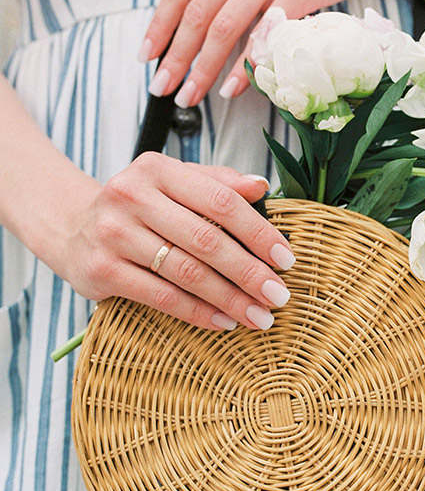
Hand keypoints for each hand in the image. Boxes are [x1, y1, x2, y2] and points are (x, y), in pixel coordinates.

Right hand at [54, 153, 295, 331]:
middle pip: (206, 239)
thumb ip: (218, 182)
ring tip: (259, 315)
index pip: (220, 200)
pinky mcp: (101, 270)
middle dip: (249, 271)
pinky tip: (224, 321)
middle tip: (279, 294)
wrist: (73, 226)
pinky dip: (197, 312)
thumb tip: (261, 186)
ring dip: (230, 298)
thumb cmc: (142, 205)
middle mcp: (131, 197)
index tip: (285, 258)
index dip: (258, 231)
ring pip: (186, 272)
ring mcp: (113, 234)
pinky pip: (160, 296)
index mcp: (157, 170)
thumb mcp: (175, 182)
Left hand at [139, 0, 403, 107]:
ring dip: (203, 68)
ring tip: (192, 94)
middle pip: (196, 13)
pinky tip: (234, 86)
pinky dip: (245, 65)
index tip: (147, 56)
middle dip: (175, 56)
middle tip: (163, 87)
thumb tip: (203, 16)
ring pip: (223, 27)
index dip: (159, 25)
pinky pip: (263, 34)